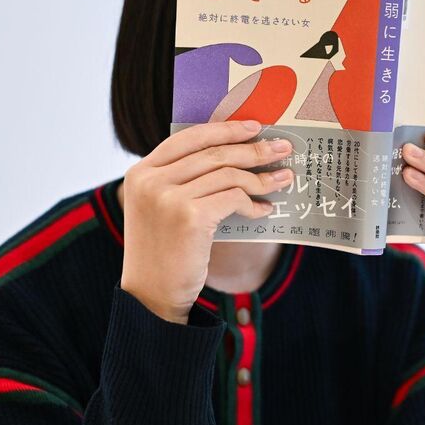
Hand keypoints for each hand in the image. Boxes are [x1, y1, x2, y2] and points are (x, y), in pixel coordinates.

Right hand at [118, 120, 292, 323]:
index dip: (225, 130)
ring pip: (228, 175)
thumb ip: (184, 180)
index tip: (254, 127)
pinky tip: (264, 210)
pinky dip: (254, 203)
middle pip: (213, 153)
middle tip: (282, 148)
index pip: (188, 137)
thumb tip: (235, 153)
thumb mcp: (161, 208)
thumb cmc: (163, 252)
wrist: (152, 296)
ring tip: (283, 180)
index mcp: (141, 172)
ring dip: (261, 178)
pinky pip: (233, 198)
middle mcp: (151, 180)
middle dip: (253, 150)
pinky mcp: (190, 217)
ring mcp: (168, 197)